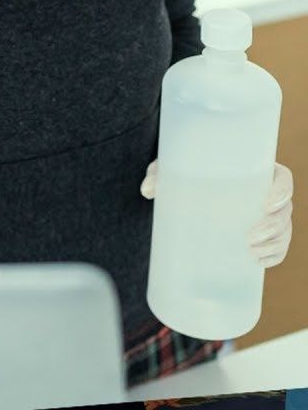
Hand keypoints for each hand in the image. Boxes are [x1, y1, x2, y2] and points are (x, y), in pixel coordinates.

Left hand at [142, 161, 293, 267]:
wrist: (187, 191)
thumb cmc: (188, 174)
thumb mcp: (174, 170)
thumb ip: (161, 174)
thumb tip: (148, 190)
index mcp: (255, 172)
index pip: (283, 178)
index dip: (283, 191)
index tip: (268, 204)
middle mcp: (265, 193)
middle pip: (284, 209)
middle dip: (275, 226)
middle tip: (250, 237)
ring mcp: (265, 215)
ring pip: (283, 230)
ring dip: (275, 243)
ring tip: (253, 252)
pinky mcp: (260, 233)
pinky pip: (277, 246)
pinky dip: (274, 255)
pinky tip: (260, 262)